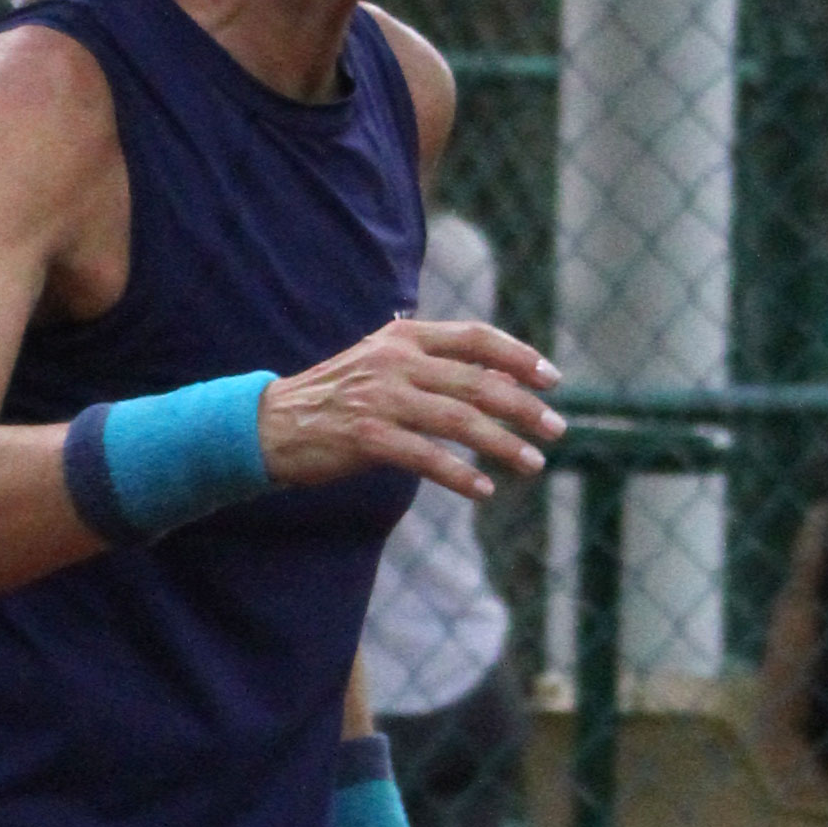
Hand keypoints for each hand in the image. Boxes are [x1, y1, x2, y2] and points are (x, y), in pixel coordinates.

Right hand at [262, 315, 560, 505]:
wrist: (270, 425)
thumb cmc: (334, 398)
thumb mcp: (382, 365)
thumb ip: (435, 363)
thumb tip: (500, 371)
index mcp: (402, 338)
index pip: (474, 337)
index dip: (519, 355)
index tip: (552, 378)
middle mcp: (395, 362)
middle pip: (476, 381)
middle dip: (524, 406)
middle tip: (557, 428)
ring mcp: (381, 398)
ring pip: (460, 420)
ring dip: (503, 444)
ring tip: (533, 463)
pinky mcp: (367, 437)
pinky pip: (426, 457)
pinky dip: (459, 474)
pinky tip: (483, 489)